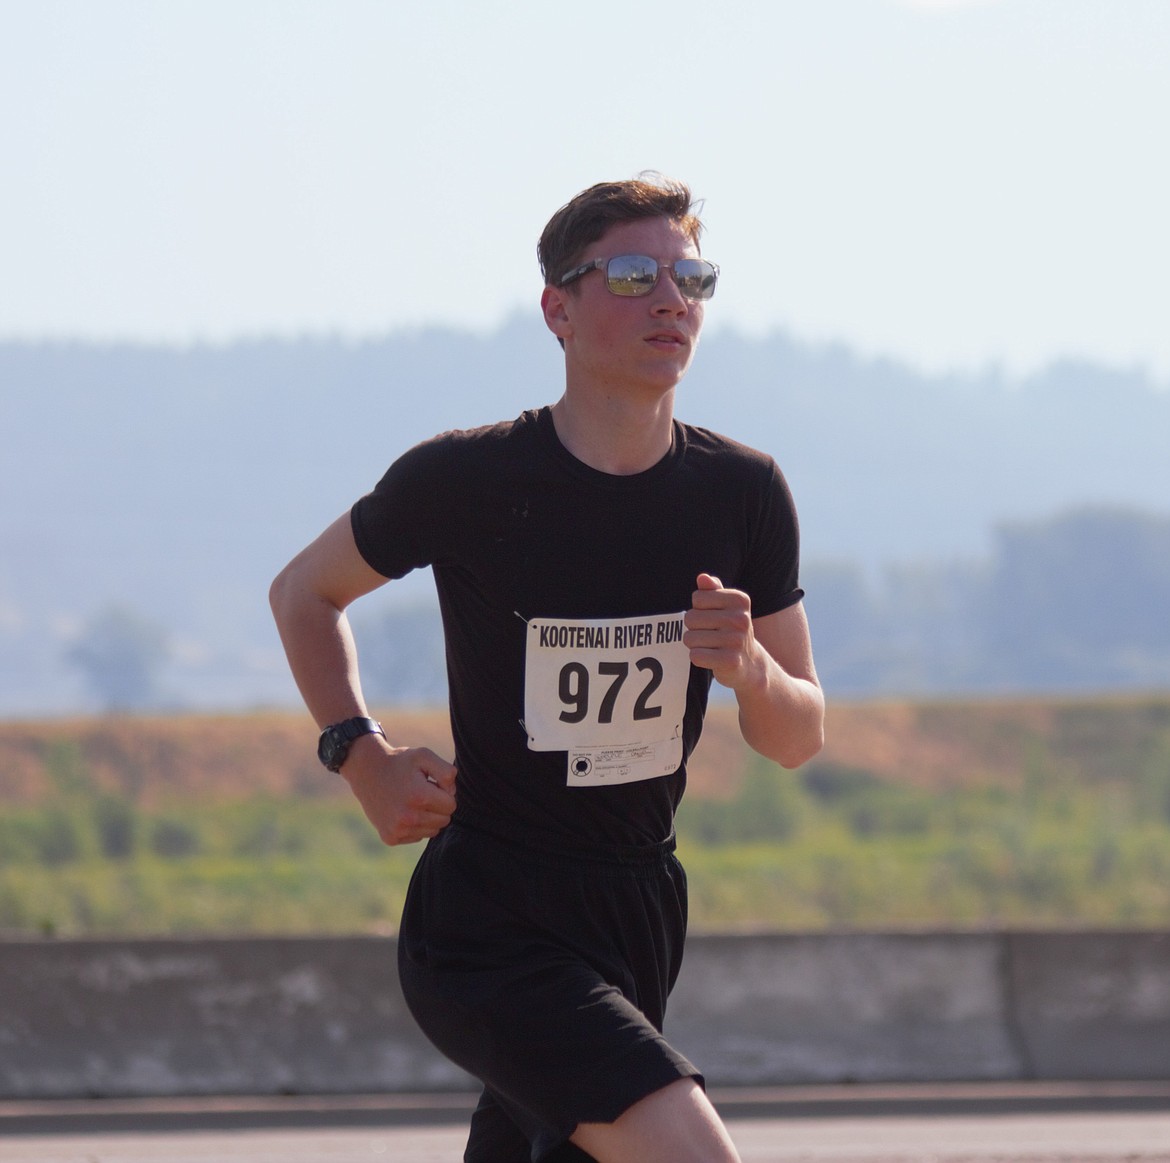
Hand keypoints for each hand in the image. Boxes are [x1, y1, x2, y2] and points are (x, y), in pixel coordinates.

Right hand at [340, 738, 457, 845]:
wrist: (366, 770)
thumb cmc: (400, 762)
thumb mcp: (425, 755)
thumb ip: (447, 772)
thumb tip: (451, 794)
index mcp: (420, 797)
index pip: (451, 805)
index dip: (444, 792)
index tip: (430, 784)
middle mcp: (408, 817)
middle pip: (444, 820)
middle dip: (437, 806)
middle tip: (420, 791)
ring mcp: (398, 830)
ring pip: (432, 831)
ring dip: (427, 817)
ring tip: (411, 800)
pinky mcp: (390, 838)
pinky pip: (417, 836)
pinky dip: (415, 825)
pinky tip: (402, 810)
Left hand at [684, 573, 764, 691]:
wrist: (750, 664)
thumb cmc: (731, 631)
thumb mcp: (726, 607)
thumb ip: (713, 590)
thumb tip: (702, 578)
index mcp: (739, 600)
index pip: (697, 598)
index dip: (698, 609)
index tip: (713, 617)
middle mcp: (740, 619)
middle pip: (690, 618)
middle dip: (694, 628)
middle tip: (710, 634)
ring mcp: (737, 640)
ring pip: (690, 638)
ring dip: (695, 644)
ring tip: (711, 646)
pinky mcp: (730, 661)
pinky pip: (695, 655)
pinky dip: (698, 658)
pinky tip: (712, 658)